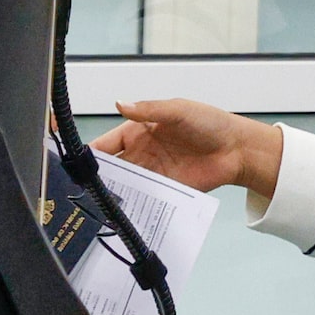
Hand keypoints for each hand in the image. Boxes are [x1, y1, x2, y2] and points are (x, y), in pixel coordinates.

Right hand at [95, 100, 285, 199]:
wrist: (236, 149)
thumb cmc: (209, 123)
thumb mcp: (178, 110)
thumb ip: (148, 110)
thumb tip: (120, 104)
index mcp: (140, 130)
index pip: (108, 143)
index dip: (92, 153)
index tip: (78, 163)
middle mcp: (142, 153)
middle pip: (113, 167)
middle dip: (98, 177)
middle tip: (84, 189)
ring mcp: (153, 172)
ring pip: (125, 184)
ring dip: (114, 193)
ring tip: (98, 203)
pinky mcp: (165, 189)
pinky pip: (145, 197)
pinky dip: (134, 203)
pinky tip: (123, 210)